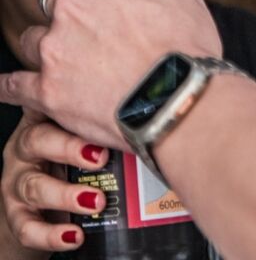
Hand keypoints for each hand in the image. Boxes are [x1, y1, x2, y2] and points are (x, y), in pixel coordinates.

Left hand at [0, 0, 220, 148]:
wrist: (179, 102)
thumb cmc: (189, 52)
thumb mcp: (190, 2)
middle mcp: (71, 7)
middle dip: (65, 12)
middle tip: (89, 30)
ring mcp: (54, 48)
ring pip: (31, 38)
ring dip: (47, 48)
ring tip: (72, 66)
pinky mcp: (46, 89)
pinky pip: (13, 85)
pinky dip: (12, 87)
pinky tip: (13, 87)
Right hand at [1, 110, 107, 251]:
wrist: (46, 209)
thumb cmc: (74, 163)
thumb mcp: (89, 141)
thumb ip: (108, 130)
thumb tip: (149, 124)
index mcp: (45, 124)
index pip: (50, 108)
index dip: (65, 109)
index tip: (95, 113)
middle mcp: (26, 149)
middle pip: (38, 140)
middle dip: (69, 148)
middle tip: (101, 157)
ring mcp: (19, 182)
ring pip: (34, 185)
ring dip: (65, 194)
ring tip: (95, 201)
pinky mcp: (18, 214)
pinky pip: (28, 226)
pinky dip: (51, 233)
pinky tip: (74, 235)